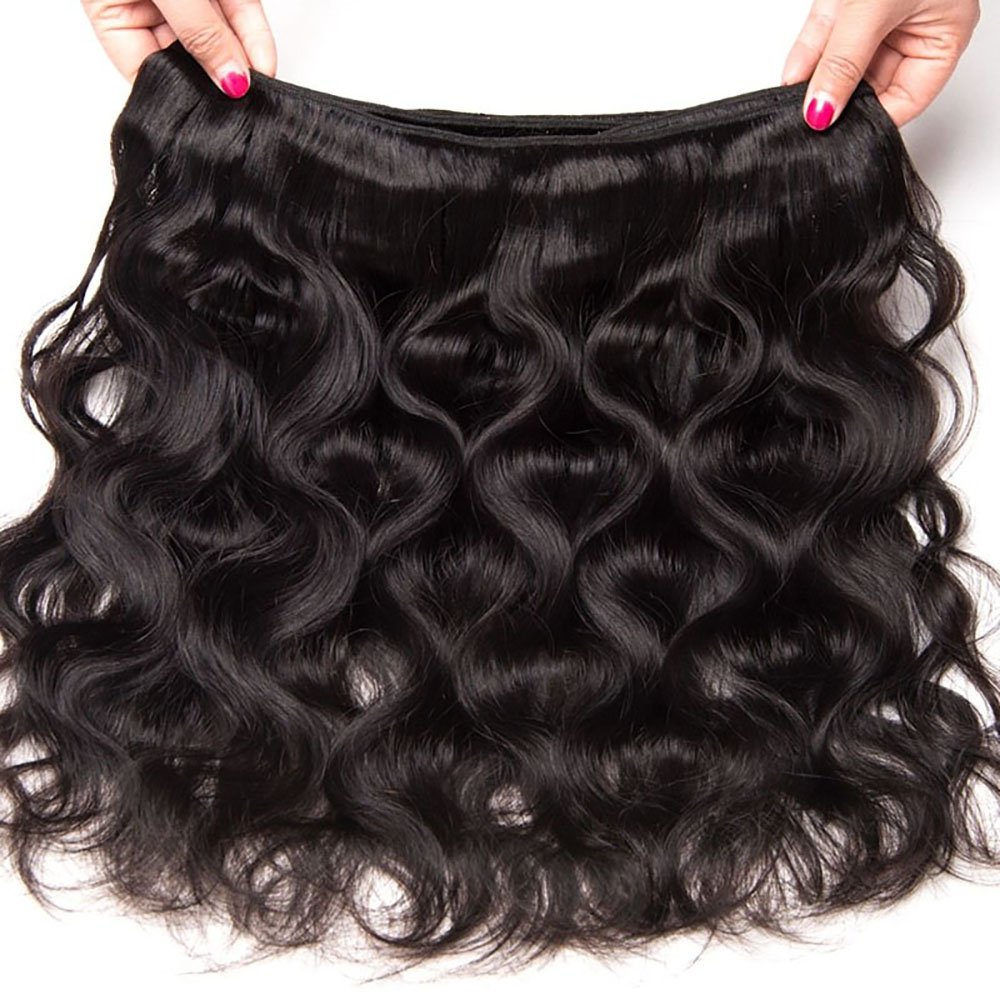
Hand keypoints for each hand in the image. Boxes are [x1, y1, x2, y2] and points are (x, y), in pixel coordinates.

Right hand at [81, 0, 276, 98]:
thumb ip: (198, 33)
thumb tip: (231, 81)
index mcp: (113, 12)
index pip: (151, 75)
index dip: (184, 98)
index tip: (214, 118)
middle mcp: (150, 6)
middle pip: (191, 59)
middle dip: (220, 83)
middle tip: (245, 108)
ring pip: (220, 37)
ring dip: (244, 63)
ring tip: (261, 89)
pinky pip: (239, 11)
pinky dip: (254, 36)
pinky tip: (265, 62)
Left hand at [780, 0, 980, 129]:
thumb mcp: (877, 8)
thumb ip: (846, 62)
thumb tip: (821, 110)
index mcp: (944, 34)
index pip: (906, 99)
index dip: (872, 119)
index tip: (836, 131)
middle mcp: (914, 26)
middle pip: (870, 81)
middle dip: (836, 97)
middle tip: (808, 118)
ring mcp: (881, 11)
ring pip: (842, 58)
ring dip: (816, 77)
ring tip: (794, 100)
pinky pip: (826, 33)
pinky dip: (806, 52)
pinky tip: (792, 74)